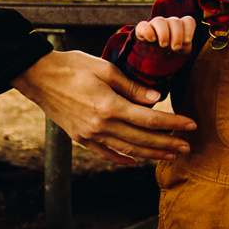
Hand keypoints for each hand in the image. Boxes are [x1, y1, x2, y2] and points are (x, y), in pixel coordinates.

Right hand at [10, 49, 195, 166]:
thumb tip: (157, 100)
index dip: (173, 124)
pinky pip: (105, 154)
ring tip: (170, 155)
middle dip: (168, 144)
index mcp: (109, 106)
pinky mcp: (80, 138)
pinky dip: (122, 159)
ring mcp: (89, 135)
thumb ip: (132, 87)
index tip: (190, 125)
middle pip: (142, 139)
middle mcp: (101, 125)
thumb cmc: (72, 66)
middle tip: (187, 146)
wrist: (38, 76)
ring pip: (127, 150)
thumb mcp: (105, 69)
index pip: (150, 119)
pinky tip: (135, 161)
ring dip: (151, 154)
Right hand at [133, 14, 196, 55]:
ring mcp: (155, 24)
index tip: (186, 41)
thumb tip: (183, 43)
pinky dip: (148, 32)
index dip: (189, 30)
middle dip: (177, 35)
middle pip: (175, 21)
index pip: (188, 21)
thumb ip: (185, 46)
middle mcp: (168, 22)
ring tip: (164, 45)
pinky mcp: (143, 28)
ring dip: (163, 33)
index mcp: (180, 25)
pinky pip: (143, 26)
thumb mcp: (182, 49)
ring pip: (159, 21)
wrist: (157, 50)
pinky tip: (152, 40)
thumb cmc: (172, 47)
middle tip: (175, 47)